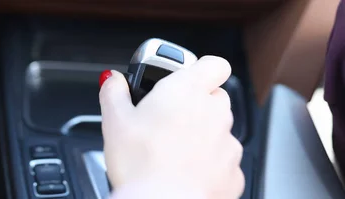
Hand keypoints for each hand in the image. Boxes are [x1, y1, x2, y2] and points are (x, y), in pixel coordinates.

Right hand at [99, 56, 243, 198]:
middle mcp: (214, 113)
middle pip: (214, 97)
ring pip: (219, 130)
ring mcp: (227, 143)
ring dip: (201, 135)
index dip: (200, 69)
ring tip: (171, 151)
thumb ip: (114, 92)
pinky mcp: (232, 172)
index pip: (214, 64)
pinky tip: (183, 171)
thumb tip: (113, 80)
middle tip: (167, 120)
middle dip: (195, 105)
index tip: (183, 79)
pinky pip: (222, 160)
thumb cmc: (140, 164)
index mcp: (187, 91)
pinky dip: (208, 164)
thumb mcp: (114, 121)